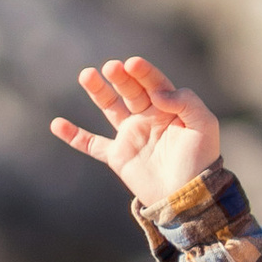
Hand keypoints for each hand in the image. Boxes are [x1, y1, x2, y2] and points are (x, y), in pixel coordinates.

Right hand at [51, 57, 222, 216]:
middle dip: (120, 77)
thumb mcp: (204, 125)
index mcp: (169, 107)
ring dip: (98, 91)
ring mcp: (131, 135)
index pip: (153, 82)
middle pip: (130, 89)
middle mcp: (148, 116)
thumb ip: (186, 102)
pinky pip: (92, 144)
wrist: (189, 196)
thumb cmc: (201, 159)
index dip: (143, 72)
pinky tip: (57, 124)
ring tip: (86, 75)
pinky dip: (74, 136)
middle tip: (111, 67)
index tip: (132, 64)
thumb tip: (158, 94)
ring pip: (109, 107)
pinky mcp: (118, 155)